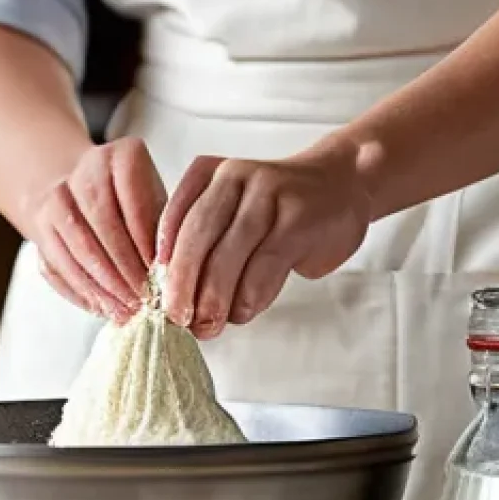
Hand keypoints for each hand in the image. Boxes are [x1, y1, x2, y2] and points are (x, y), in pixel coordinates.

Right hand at [30, 137, 166, 323]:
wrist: (79, 187)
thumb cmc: (132, 203)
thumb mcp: (157, 204)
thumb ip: (162, 233)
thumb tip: (168, 278)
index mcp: (123, 157)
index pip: (136, 206)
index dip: (148, 247)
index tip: (162, 278)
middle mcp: (85, 170)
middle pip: (105, 228)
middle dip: (126, 272)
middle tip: (145, 301)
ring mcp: (56, 198)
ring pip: (78, 249)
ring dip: (104, 287)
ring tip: (125, 311)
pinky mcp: (39, 226)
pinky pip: (57, 265)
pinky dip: (81, 291)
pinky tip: (102, 307)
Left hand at [156, 145, 371, 338]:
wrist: (343, 183)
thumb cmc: (277, 209)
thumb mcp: (232, 212)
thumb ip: (204, 243)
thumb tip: (176, 296)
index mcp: (208, 173)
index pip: (174, 219)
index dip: (164, 263)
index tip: (155, 297)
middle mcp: (235, 177)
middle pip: (197, 236)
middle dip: (183, 284)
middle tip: (177, 318)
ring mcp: (269, 195)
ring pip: (230, 255)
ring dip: (215, 298)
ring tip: (208, 326)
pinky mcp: (298, 219)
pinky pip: (264, 267)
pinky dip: (250, 297)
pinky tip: (243, 312)